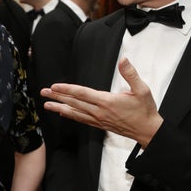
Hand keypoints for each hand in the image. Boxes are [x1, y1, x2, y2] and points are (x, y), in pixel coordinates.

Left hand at [40, 58, 162, 147]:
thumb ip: (131, 74)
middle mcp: (100, 112)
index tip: (55, 86)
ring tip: (47, 105)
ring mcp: (99, 120)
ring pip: (75, 113)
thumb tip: (124, 60)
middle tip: (43, 93)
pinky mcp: (100, 125)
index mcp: (107, 102)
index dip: (67, 90)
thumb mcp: (142, 89)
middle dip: (57, 97)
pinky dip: (71, 116)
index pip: (82, 94)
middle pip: (74, 103)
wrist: (147, 131)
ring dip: (60, 108)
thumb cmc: (145, 110)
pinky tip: (64, 113)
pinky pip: (82, 119)